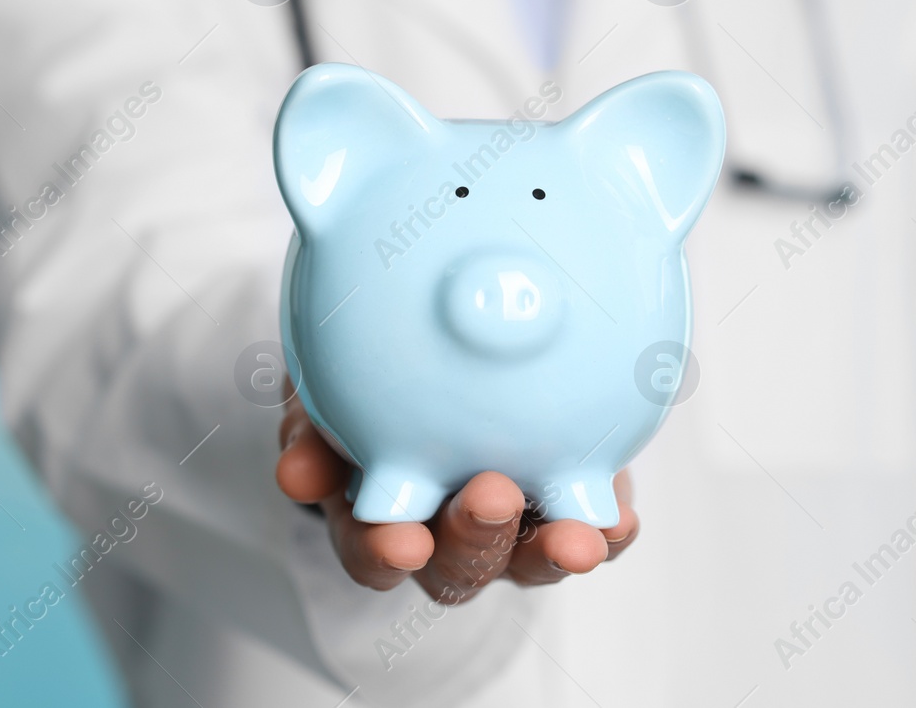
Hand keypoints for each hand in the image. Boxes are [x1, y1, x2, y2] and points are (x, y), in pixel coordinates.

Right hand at [275, 395, 639, 602]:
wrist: (427, 350)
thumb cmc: (365, 375)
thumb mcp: (324, 390)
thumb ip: (310, 429)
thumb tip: (294, 475)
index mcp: (378, 512)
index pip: (374, 551)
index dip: (385, 554)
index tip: (399, 539)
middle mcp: (446, 530)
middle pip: (459, 563)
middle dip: (477, 541)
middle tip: (491, 497)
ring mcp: (511, 521)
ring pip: (530, 554)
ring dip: (553, 548)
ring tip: (580, 535)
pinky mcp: (569, 494)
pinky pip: (592, 521)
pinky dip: (609, 527)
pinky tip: (621, 517)